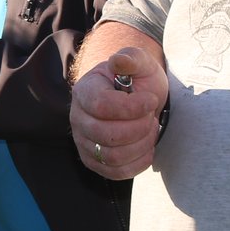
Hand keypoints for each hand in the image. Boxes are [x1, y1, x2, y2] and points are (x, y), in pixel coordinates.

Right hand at [69, 43, 164, 178]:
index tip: (152, 100)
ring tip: (150, 130)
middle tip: (151, 116)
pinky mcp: (94, 162)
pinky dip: (138, 163)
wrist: (139, 99)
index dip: (131, 107)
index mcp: (85, 91)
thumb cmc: (138, 81)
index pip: (101, 106)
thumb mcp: (140, 63)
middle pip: (107, 135)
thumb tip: (118, 61)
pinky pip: (116, 172)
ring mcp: (84, 142)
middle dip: (139, 128)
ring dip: (141, 145)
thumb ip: (131, 58)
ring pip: (112, 156)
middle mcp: (78, 118)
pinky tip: (147, 147)